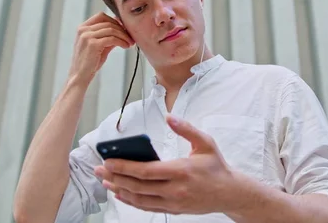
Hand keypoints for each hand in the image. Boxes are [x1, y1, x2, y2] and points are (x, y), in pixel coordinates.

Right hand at [69, 12, 133, 85]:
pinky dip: (121, 41)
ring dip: (124, 36)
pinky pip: (112, 39)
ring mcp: (87, 36)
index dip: (115, 20)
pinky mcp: (93, 44)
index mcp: (83, 28)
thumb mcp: (99, 46)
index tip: (124, 28)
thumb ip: (108, 36)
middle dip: (122, 29)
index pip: (101, 16)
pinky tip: (125, 46)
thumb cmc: (89, 62)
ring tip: (129, 43)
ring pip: (112, 30)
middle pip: (108, 22)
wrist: (80, 76)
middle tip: (131, 37)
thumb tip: (122, 29)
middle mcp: (83, 30)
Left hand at [94, 115, 236, 214]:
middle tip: (98, 170)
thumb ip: (186, 129)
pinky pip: (147, 207)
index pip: (146, 171)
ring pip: (140, 199)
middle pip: (138, 186)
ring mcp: (174, 202)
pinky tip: (120, 193)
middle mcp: (176, 189)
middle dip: (115, 177)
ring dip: (119, 190)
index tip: (109, 161)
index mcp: (181, 170)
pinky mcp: (174, 210)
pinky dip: (131, 201)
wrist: (230, 193)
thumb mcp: (205, 143)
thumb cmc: (216, 166)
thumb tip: (170, 117)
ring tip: (104, 181)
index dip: (125, 167)